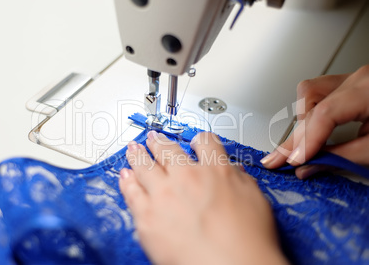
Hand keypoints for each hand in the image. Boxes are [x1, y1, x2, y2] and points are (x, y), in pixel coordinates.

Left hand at [119, 131, 287, 264]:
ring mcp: (164, 195)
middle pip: (168, 149)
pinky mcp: (147, 217)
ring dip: (138, 154)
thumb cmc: (247, 241)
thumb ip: (240, 180)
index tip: (195, 141)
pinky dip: (127, 181)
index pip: (205, 142)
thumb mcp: (255, 200)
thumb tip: (231, 171)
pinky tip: (124, 175)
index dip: (199, 139)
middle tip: (153, 138)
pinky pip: (132, 192)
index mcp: (215, 171)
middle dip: (159, 141)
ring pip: (144, 165)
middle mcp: (187, 177)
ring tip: (133, 148)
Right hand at [261, 65, 368, 178]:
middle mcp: (359, 78)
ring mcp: (354, 78)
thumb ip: (344, 157)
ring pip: (309, 92)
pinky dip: (311, 114)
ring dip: (301, 121)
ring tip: (298, 146)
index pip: (325, 113)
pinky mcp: (352, 85)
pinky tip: (311, 131)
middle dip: (294, 137)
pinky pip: (319, 93)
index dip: (307, 140)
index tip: (294, 161)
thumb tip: (310, 167)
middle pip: (311, 103)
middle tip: (278, 159)